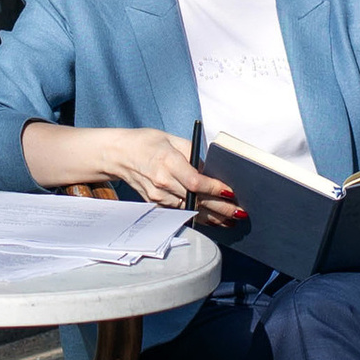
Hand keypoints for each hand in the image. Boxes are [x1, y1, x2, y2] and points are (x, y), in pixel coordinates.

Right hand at [101, 128, 240, 217]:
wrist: (119, 155)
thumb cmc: (147, 143)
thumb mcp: (172, 139)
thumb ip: (194, 154)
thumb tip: (212, 169)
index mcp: (167, 161)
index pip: (195, 181)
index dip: (214, 189)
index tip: (231, 192)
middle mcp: (162, 182)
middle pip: (196, 200)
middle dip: (220, 208)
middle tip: (239, 212)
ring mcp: (157, 196)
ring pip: (190, 210)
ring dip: (212, 216)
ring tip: (231, 219)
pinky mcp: (155, 204)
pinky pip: (180, 213)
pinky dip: (198, 217)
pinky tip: (213, 220)